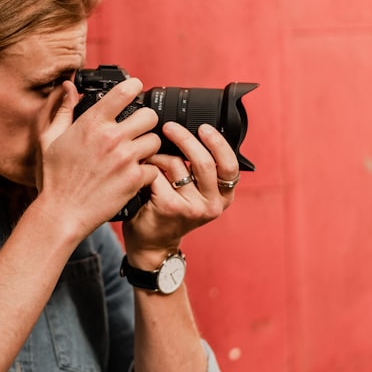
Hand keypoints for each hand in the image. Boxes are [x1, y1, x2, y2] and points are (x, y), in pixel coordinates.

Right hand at [36, 78, 160, 238]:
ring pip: (155, 141)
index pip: (124, 91)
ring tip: (135, 156)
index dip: (134, 86)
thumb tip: (69, 87)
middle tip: (137, 130)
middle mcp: (111, 137)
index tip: (135, 88)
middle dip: (145, 121)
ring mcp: (125, 159)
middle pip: (149, 115)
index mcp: (92, 123)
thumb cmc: (54, 178)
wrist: (62, 212)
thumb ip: (62, 110)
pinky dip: (146, 173)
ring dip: (147, 147)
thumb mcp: (50, 139)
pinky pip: (153, 168)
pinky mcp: (134, 179)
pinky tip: (133, 176)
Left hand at [123, 122, 239, 263]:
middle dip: (185, 138)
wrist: (152, 244)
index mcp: (223, 197)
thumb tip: (191, 133)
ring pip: (177, 165)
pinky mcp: (171, 207)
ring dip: (159, 156)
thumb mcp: (195, 192)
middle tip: (170, 128)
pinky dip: (148, 168)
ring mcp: (192, 208)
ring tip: (150, 158)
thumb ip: (200, 170)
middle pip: (204, 161)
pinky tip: (142, 171)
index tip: (204, 128)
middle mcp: (212, 204)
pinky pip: (158, 175)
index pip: (229, 166)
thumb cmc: (170, 212)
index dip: (218, 143)